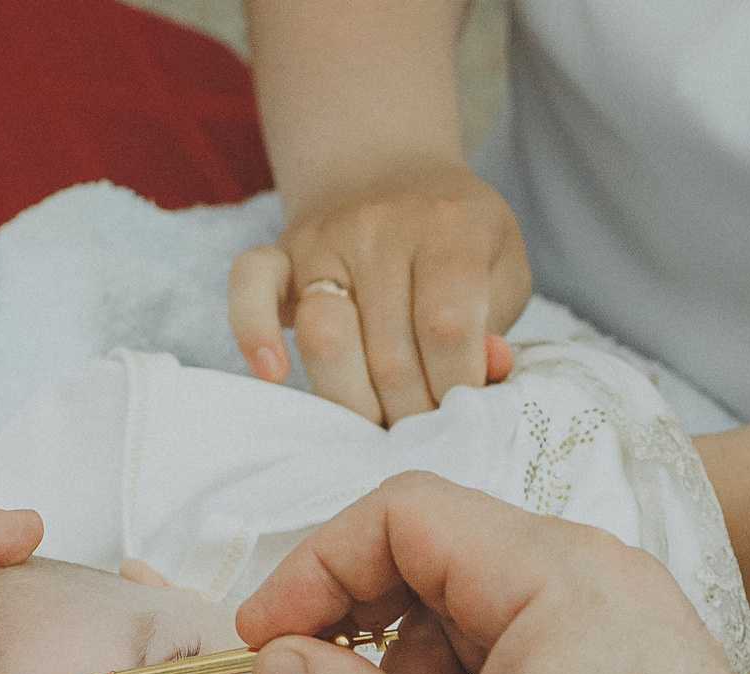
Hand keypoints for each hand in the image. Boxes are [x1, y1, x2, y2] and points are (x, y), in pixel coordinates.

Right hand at [229, 158, 528, 424]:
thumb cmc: (456, 238)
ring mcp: (324, 238)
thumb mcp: (501, 269)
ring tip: (381, 419)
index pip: (447, 329)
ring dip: (355, 402)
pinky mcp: (277, 252)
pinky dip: (254, 333)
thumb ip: (497, 323)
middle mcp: (381, 227)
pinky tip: (274, 373)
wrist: (387, 169)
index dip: (457, 387)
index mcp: (450, 228)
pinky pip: (249, 289)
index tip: (463, 408)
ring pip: (327, 341)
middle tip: (425, 427)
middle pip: (388, 353)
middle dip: (410, 411)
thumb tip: (487, 372)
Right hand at [235, 473, 749, 673]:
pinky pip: (514, 637)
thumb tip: (280, 666)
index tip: (269, 642)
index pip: (399, 511)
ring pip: (467, 600)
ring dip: (411, 664)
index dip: (314, 568)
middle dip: (358, 622)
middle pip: (430, 549)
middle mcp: (589, 565)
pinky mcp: (622, 651)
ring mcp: (611, 606)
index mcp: (552, 570)